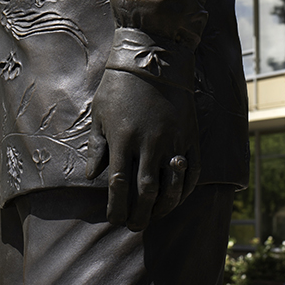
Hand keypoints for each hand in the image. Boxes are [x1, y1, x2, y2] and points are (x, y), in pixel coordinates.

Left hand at [86, 68, 200, 230]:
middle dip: (140, 214)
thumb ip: (97, 147)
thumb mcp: (100, 114)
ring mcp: (172, 140)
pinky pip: (191, 169)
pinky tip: (177, 197)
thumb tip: (92, 177)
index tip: (114, 218)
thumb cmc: (119, 85)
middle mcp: (149, 143)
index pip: (119, 185)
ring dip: (164, 206)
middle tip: (135, 226)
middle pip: (145, 192)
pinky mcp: (189, 134)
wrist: (152, 58)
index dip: (116, 207)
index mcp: (123, 139)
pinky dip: (185, 188)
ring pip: (171, 185)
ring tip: (156, 216)